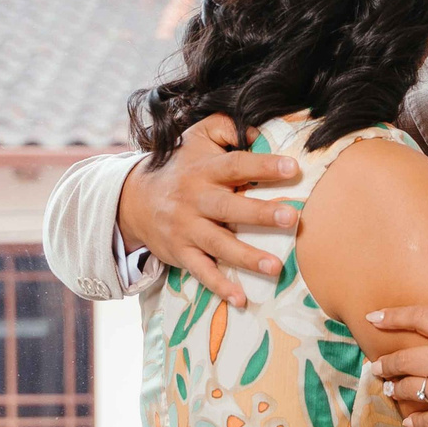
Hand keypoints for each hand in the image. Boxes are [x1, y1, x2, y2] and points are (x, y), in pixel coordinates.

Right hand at [124, 115, 301, 305]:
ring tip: (276, 268)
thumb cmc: (181, 166)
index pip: (236, 165)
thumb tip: (260, 130)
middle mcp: (195, 199)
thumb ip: (226, 127)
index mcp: (204, 170)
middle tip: (291, 219)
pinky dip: (220, 286)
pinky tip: (241, 299)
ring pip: (218, 244)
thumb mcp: (197, 137)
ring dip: (246, 258)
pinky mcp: (181, 253)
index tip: (293, 168)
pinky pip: (201, 272)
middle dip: (259, 214)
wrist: (134, 199)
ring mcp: (186, 228)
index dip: (263, 166)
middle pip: (229, 207)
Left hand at [368, 286, 427, 426]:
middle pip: (405, 358)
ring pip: (410, 389)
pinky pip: (424, 419)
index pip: (420, 317)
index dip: (393, 316)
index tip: (373, 318)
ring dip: (396, 389)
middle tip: (377, 367)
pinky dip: (414, 420)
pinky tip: (409, 418)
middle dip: (385, 364)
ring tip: (392, 388)